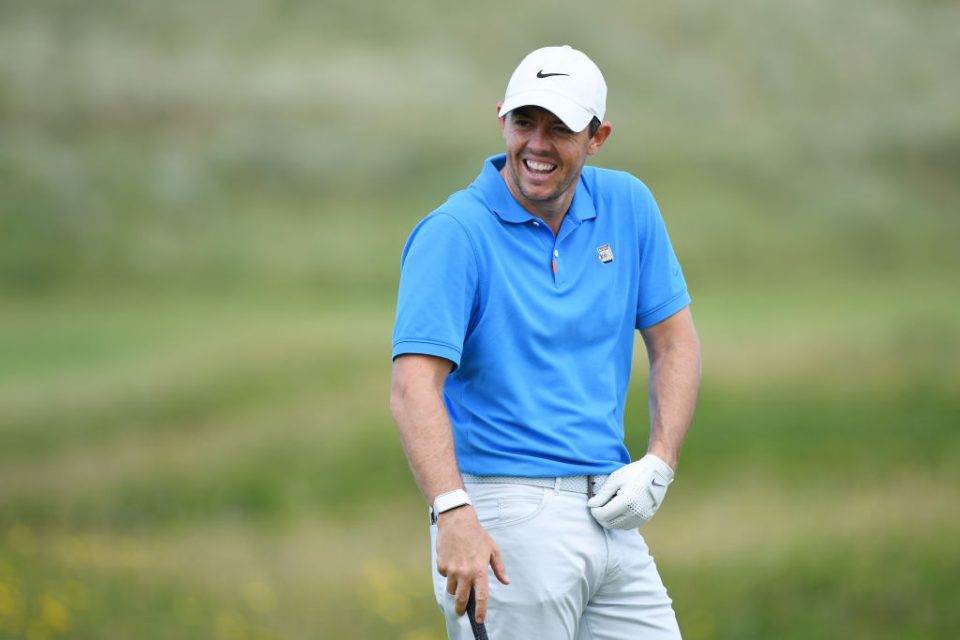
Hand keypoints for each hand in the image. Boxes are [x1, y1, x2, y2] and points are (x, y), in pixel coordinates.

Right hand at [436, 506, 509, 623]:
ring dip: (455, 588)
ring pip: (451, 589)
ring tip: (459, 578)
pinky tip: (452, 562)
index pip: (480, 596)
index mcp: (479, 570)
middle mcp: (465, 572)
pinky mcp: (442, 564)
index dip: (480, 610)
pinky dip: (448, 573)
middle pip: (461, 598)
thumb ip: (499, 568)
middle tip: (462, 611)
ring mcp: (452, 569)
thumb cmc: (477, 534)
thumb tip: (506, 581)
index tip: (479, 619)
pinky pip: (445, 576)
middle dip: (461, 608)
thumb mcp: (492, 549)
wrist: (456, 520)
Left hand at [587, 453, 674, 528]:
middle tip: (598, 505)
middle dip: (600, 516)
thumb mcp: (616, 479)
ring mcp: (641, 517)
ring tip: (610, 505)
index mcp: (626, 502)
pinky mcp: (645, 519)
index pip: (603, 515)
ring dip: (610, 519)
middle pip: (609, 523)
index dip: (594, 511)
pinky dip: (619, 521)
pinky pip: (627, 526)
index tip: (593, 503)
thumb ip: (602, 494)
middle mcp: (635, 513)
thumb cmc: (635, 473)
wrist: (657, 473)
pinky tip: (619, 510)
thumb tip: (591, 505)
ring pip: (617, 527)